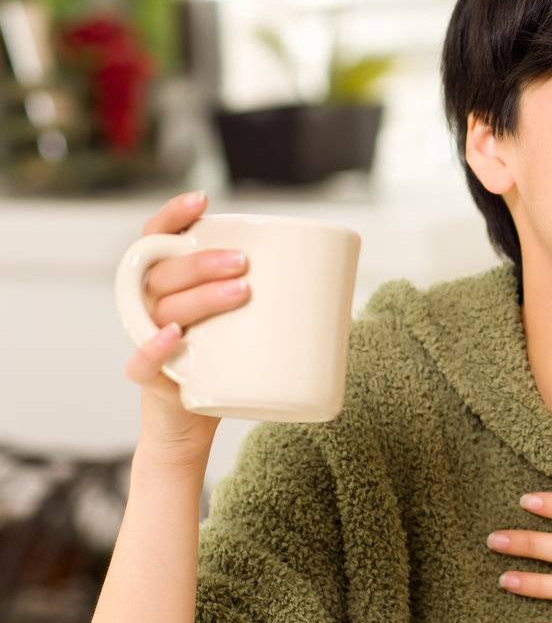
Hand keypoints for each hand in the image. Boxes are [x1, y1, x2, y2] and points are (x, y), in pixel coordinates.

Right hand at [124, 191, 251, 464]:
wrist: (196, 422)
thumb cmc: (228, 361)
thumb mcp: (247, 322)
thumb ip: (274, 298)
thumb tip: (340, 283)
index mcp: (168, 284)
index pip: (159, 240)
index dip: (174, 216)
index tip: (203, 201)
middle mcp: (150, 306)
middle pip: (166, 273)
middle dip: (204, 262)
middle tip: (246, 264)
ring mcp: (146, 340)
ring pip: (163, 309)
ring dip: (201, 296)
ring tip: (242, 292)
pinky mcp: (149, 377)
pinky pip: (141, 361)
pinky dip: (155, 348)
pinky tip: (177, 336)